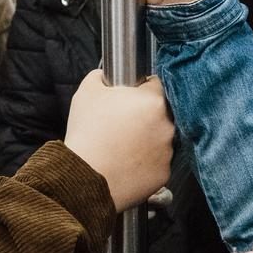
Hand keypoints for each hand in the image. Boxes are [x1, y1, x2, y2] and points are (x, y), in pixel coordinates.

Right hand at [63, 72, 173, 211]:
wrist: (85, 177)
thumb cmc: (87, 133)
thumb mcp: (87, 92)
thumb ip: (100, 76)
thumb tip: (105, 75)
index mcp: (152, 100)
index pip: (154, 84)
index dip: (138, 89)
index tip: (127, 99)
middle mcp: (167, 124)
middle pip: (159, 113)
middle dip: (144, 116)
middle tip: (121, 125)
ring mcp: (168, 151)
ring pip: (159, 138)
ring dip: (146, 139)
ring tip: (121, 146)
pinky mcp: (164, 173)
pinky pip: (157, 162)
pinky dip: (145, 162)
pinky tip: (126, 162)